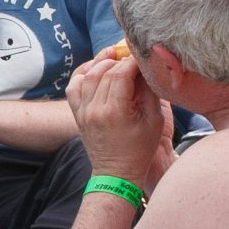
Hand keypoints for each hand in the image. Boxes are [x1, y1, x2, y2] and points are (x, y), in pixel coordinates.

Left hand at [64, 49, 172, 189]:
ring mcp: (83, 111)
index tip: (142, 56)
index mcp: (115, 111)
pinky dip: (83, 74)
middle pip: (104, 71)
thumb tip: (147, 68)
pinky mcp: (77, 114)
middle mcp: (94, 109)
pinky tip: (94, 68)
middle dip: (119, 59)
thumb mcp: (154, 121)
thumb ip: (150, 92)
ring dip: (100, 62)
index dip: (133, 60)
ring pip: (87, 75)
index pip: (121, 73)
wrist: (116, 173)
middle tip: (132, 56)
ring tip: (114, 56)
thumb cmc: (140, 150)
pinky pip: (74, 86)